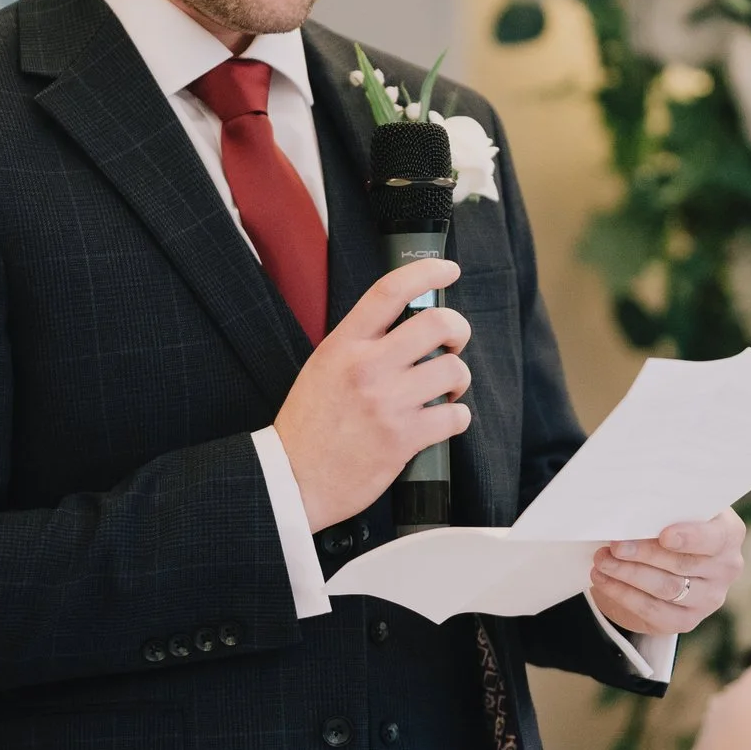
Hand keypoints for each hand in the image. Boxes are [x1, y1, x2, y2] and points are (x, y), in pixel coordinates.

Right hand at [273, 258, 473, 530]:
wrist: (293, 479)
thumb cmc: (309, 424)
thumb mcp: (322, 366)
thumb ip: (359, 343)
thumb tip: (404, 323)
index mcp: (344, 345)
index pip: (389, 291)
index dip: (426, 272)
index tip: (449, 270)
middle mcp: (367, 368)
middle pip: (438, 324)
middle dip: (458, 329)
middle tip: (453, 342)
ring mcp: (387, 403)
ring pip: (453, 370)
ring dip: (458, 379)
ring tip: (445, 389)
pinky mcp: (403, 439)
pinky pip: (455, 416)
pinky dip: (456, 417)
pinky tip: (441, 420)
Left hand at [589, 508, 744, 636]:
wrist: (664, 561)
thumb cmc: (667, 524)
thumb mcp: (671, 510)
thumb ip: (663, 509)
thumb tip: (633, 511)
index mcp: (729, 533)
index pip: (715, 538)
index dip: (690, 537)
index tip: (664, 536)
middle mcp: (726, 568)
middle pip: (682, 564)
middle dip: (644, 554)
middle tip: (615, 545)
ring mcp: (710, 598)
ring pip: (666, 588)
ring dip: (629, 574)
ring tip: (602, 560)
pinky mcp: (687, 620)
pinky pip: (654, 611)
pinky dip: (624, 594)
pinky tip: (603, 580)